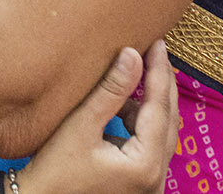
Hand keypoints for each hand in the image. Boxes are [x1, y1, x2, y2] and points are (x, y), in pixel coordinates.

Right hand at [17, 40, 177, 193]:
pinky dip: (141, 124)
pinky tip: (123, 109)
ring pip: (162, 133)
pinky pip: (151, 146)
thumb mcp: (81, 125)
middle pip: (169, 120)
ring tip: (134, 76)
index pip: (160, 107)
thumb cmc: (54, 170)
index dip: (158, 71)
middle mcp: (156, 178)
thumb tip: (133, 54)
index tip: (157, 43)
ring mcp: (151, 185)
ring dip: (151, 104)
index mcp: (145, 164)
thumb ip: (110, 90)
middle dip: (161, 84)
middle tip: (155, 51)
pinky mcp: (141, 184)